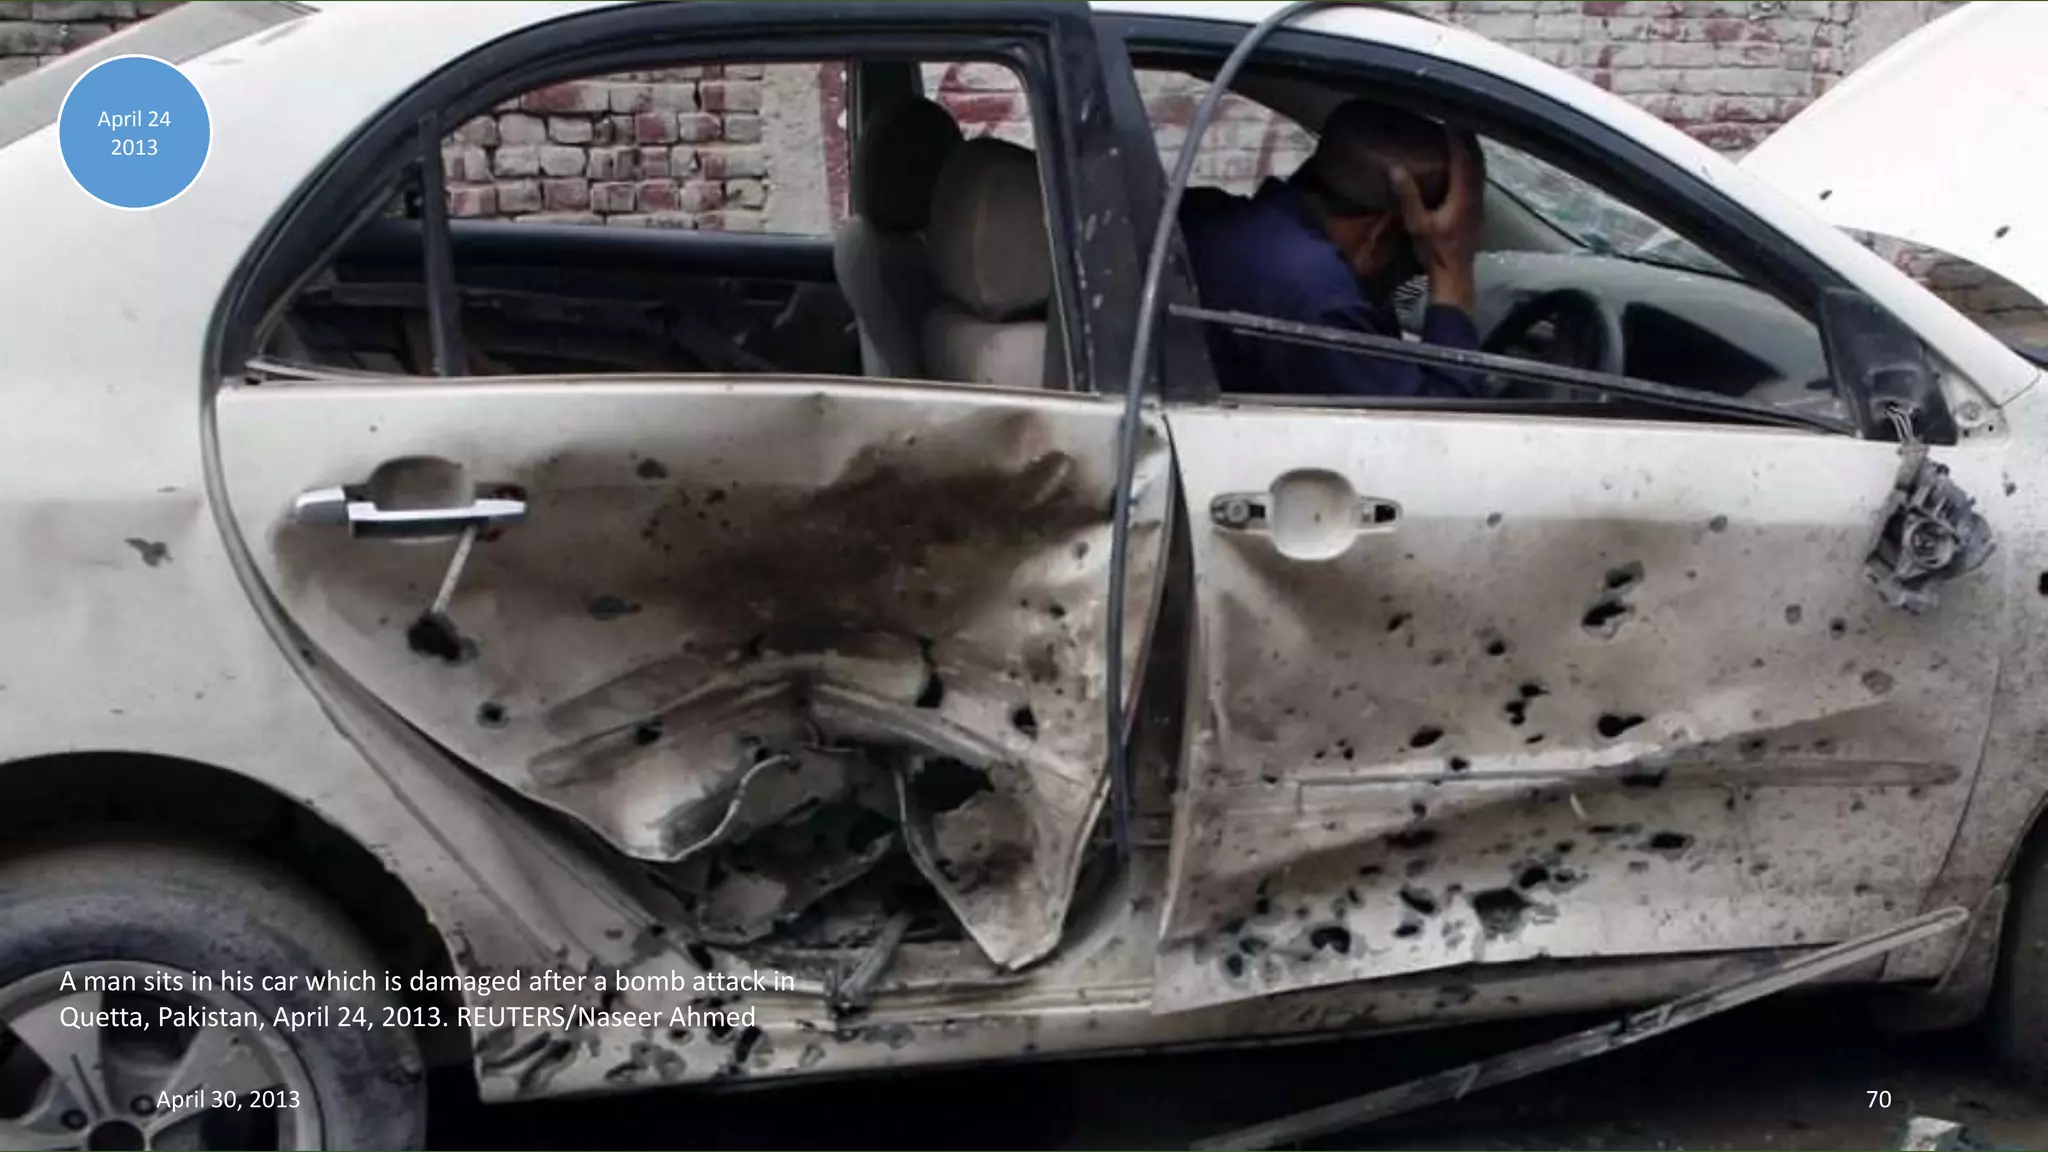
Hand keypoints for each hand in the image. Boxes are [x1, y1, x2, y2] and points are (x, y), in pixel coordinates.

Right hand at [1391, 128, 1484, 314]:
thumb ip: (1407, 195)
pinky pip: (1478, 178)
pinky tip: (1461, 165)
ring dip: (1471, 151)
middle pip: (1477, 158)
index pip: (1464, 156)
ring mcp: (1479, 203)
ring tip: (1459, 137)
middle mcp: (1476, 195)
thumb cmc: (1435, 253)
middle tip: (1455, 121)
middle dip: (1467, 138)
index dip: (1457, 135)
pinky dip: (1471, 165)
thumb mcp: (1417, 224)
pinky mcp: (1477, 211)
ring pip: (1480, 168)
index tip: (1447, 119)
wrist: (1454, 277)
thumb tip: (1395, 168)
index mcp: (1463, 195)